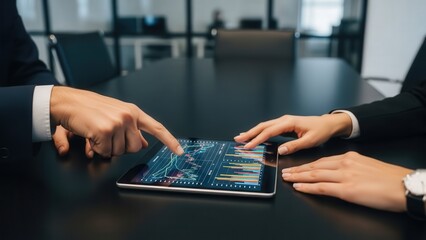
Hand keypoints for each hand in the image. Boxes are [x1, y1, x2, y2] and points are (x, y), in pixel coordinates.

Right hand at [50, 86, 183, 157]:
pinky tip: (91, 136)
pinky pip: (105, 152)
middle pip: (135, 148)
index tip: (180, 151)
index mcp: (133, 112)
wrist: (69, 102)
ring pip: (119, 152)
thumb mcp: (117, 115)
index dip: (170, 141)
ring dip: (107, 148)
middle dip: (121, 147)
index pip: (157, 128)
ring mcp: (117, 123)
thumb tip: (144, 143)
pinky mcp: (104, 131)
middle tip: (108, 136)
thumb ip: (132, 129)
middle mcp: (128, 116)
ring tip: (98, 134)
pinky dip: (96, 149)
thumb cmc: (91, 109)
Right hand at [234, 114, 351, 154]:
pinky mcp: (284, 125)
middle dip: (249, 133)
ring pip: (264, 126)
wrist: (327, 124)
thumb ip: (294, 146)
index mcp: (289, 122)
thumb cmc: (320, 131)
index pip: (269, 132)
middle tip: (238, 139)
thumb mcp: (310, 141)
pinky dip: (259, 132)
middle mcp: (284, 120)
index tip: (248, 146)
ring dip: (252, 132)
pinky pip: (269, 128)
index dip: (257, 139)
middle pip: (262, 126)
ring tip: (242, 137)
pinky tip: (254, 135)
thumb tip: (280, 150)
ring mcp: (283, 122)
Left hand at [282, 151, 412, 211]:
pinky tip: (298, 187)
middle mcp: (345, 164)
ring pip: (315, 175)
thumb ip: (352, 167)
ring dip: (298, 177)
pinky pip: (321, 188)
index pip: (323, 160)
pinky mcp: (346, 190)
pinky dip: (307, 187)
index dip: (308, 164)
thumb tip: (341, 173)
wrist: (404, 186)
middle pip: (315, 166)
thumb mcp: (368, 166)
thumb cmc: (389, 179)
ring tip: (287, 178)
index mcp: (350, 157)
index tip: (299, 166)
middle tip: (286, 171)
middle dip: (299, 169)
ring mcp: (344, 176)